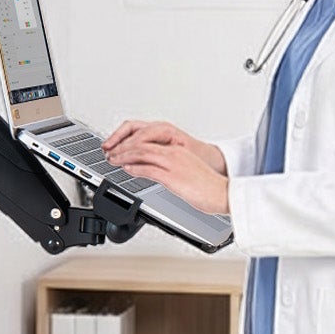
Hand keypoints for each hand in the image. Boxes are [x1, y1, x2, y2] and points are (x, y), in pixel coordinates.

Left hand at [104, 120, 228, 212]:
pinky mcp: (172, 177)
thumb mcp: (186, 171)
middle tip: (111, 153)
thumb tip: (151, 171)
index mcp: (178, 150)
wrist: (223, 193)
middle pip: (141, 144)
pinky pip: (148, 169)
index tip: (120, 148)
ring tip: (113, 159)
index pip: (149, 140)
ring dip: (124, 156)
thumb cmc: (208, 186)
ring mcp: (173, 164)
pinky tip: (127, 169)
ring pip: (142, 153)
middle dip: (122, 147)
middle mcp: (174, 153)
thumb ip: (168, 168)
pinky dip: (135, 168)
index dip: (131, 142)